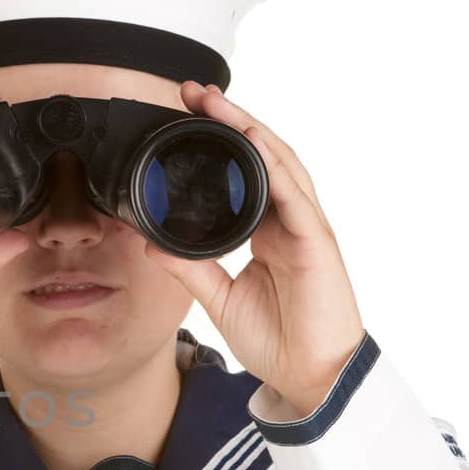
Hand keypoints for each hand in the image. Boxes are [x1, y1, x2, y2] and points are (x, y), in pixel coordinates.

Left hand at [140, 83, 365, 415]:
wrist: (309, 377)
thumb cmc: (277, 339)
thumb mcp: (220, 299)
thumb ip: (192, 269)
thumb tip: (152, 243)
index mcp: (268, 230)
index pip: (244, 173)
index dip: (219, 142)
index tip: (184, 117)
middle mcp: (288, 221)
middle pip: (261, 156)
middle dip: (230, 120)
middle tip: (193, 92)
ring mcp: (305, 227)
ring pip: (279, 163)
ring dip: (248, 128)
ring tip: (217, 102)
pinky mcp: (316, 242)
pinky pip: (294, 195)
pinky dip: (274, 165)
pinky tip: (254, 140)